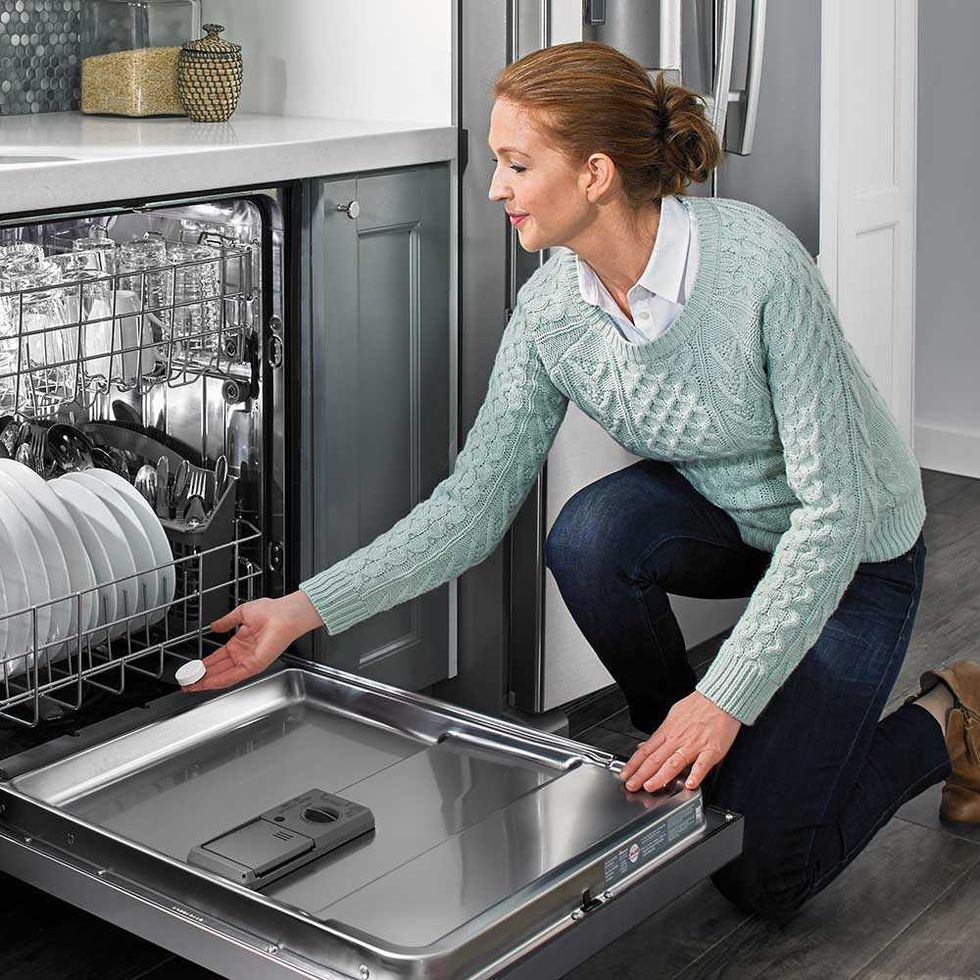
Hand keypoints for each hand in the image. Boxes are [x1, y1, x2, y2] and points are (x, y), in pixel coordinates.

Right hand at [182, 590, 323, 692]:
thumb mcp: (242, 614)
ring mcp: (248, 661)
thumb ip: (226, 621)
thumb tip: (214, 626)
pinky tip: (206, 683)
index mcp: (241, 642)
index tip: (192, 669)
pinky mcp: (254, 665)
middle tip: (186, 682)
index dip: (204, 664)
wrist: (284, 614)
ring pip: (223, 675)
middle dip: (201, 677)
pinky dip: (219, 680)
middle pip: (218, 669)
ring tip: (191, 685)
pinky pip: (233, 676)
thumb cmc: (271, 611)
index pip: (218, 657)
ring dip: (206, 681)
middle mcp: (244, 654)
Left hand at [619, 691, 741, 792]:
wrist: (719, 698)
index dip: (634, 764)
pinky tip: (689, 784)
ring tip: (651, 787)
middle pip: (656, 759)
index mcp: (668, 732)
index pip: (646, 751)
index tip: (625, 775)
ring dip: (661, 776)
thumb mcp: (673, 716)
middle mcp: (678, 739)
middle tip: (632, 785)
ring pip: (674, 763)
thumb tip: (644, 746)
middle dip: (641, 774)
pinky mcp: (712, 749)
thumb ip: (659, 735)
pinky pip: (702, 764)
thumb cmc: (698, 706)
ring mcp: (694, 745)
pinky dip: (695, 774)